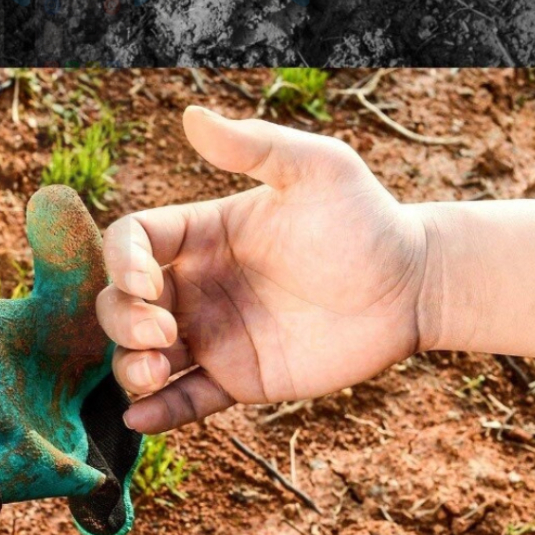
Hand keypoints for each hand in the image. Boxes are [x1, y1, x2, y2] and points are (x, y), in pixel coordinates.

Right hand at [96, 107, 428, 432]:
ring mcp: (216, 332)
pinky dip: (158, 413)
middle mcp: (198, 282)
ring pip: (143, 354)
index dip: (121, 260)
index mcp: (201, 232)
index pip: (132, 240)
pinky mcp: (240, 377)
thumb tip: (191, 115)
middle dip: (123, 319)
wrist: (412, 286)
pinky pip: (188, 399)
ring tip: (153, 374)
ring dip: (129, 367)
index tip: (146, 281)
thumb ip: (254, 145)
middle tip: (164, 333)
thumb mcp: (313, 169)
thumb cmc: (363, 218)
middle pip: (122, 301)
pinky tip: (143, 419)